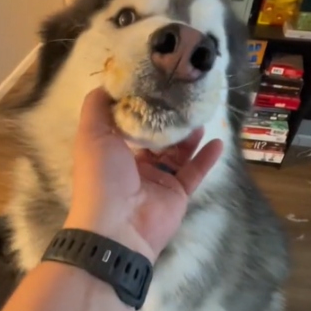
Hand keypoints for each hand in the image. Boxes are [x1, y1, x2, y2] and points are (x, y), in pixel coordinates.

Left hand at [64, 87, 223, 262]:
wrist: (118, 227)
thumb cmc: (102, 177)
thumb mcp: (92, 135)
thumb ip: (98, 108)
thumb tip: (107, 84)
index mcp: (113, 151)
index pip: (129, 124)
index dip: (140, 106)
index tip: (155, 83)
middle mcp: (135, 164)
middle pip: (157, 137)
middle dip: (169, 119)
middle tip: (184, 99)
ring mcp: (159, 179)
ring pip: (178, 152)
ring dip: (189, 136)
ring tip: (200, 117)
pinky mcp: (178, 192)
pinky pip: (195, 172)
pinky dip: (206, 158)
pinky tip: (218, 142)